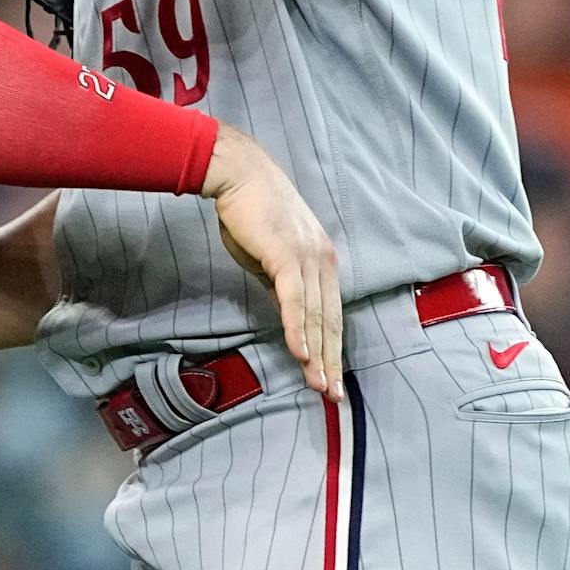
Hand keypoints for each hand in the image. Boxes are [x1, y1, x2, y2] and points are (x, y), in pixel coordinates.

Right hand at [199, 127, 342, 399]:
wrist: (238, 173)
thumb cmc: (250, 211)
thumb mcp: (271, 252)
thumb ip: (282, 280)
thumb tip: (286, 307)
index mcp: (322, 259)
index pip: (331, 312)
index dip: (332, 347)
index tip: (331, 377)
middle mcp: (323, 260)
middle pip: (330, 320)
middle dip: (331, 360)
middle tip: (332, 395)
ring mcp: (307, 257)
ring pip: (316, 316)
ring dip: (317, 354)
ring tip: (319, 385)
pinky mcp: (286, 255)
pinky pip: (294, 300)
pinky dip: (299, 328)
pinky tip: (300, 353)